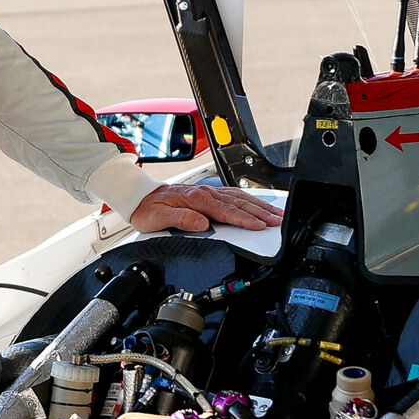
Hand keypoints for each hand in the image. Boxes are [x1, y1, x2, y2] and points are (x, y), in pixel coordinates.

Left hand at [127, 182, 282, 235]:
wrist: (141, 197)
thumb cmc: (149, 209)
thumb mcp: (158, 218)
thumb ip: (181, 220)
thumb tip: (201, 223)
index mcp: (196, 200)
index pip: (226, 211)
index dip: (244, 219)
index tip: (258, 225)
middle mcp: (205, 194)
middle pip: (239, 203)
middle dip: (260, 212)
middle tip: (277, 221)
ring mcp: (209, 192)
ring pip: (240, 198)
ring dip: (259, 206)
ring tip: (275, 213)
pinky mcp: (210, 194)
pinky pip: (234, 195)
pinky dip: (250, 200)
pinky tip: (259, 205)